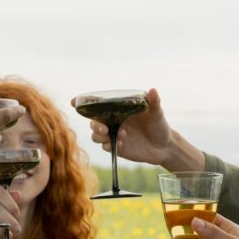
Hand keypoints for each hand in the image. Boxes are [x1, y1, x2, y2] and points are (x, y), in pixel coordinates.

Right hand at [80, 88, 204, 171]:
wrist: (164, 146)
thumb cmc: (159, 125)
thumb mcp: (157, 113)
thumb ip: (153, 102)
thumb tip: (152, 90)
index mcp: (118, 110)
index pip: (97, 105)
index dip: (84, 103)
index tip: (74, 102)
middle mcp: (112, 122)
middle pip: (93, 122)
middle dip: (94, 125)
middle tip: (104, 128)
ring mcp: (113, 136)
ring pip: (96, 136)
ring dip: (101, 136)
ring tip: (121, 135)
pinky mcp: (117, 148)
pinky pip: (106, 146)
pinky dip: (111, 145)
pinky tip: (123, 143)